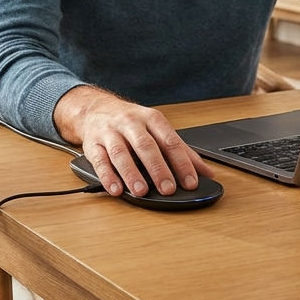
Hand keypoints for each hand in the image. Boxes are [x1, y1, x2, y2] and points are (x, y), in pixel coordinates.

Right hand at [53, 86, 212, 197]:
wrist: (95, 108)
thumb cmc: (131, 122)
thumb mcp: (157, 129)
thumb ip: (181, 151)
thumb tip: (207, 173)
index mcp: (151, 119)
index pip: (170, 141)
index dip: (181, 162)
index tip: (191, 182)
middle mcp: (130, 123)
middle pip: (146, 145)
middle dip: (157, 168)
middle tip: (167, 188)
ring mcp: (110, 132)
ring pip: (120, 152)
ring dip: (131, 173)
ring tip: (141, 191)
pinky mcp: (93, 144)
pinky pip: (99, 161)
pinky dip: (107, 176)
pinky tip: (115, 189)